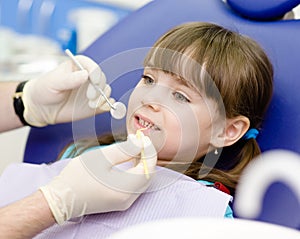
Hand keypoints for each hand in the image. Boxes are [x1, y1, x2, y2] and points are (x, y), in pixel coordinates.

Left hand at [22, 55, 114, 126]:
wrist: (42, 108)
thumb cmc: (44, 90)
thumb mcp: (53, 82)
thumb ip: (69, 79)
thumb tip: (85, 75)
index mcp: (78, 67)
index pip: (92, 66)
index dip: (95, 72)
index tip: (94, 81)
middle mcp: (88, 78)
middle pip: (102, 79)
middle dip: (99, 88)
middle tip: (90, 97)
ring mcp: (93, 91)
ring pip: (106, 91)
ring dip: (103, 98)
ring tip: (91, 105)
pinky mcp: (94, 104)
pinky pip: (106, 104)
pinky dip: (108, 106)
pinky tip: (101, 107)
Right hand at [40, 133, 156, 223]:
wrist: (61, 199)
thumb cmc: (78, 177)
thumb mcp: (101, 158)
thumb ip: (124, 149)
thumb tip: (139, 142)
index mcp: (125, 188)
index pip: (148, 167)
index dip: (149, 151)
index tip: (144, 138)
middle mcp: (128, 198)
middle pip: (148, 174)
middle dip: (146, 156)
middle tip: (140, 141)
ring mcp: (124, 202)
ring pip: (142, 180)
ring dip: (141, 163)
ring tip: (134, 148)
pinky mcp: (119, 202)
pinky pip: (135, 185)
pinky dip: (135, 171)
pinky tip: (130, 160)